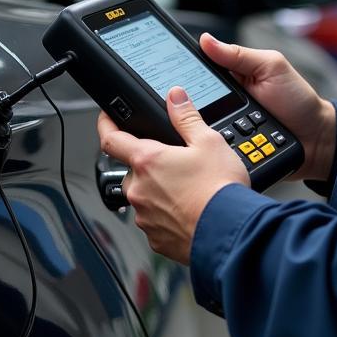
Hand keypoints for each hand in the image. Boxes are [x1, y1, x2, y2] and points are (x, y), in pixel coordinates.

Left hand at [98, 87, 248, 263]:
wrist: (230, 233)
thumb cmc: (219, 188)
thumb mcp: (209, 141)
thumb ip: (187, 117)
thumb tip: (175, 97)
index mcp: (148, 161)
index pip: (112, 139)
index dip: (106, 124)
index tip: (106, 119)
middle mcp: (139, 190)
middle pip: (133, 170)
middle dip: (149, 165)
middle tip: (176, 163)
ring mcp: (146, 217)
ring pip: (144, 197)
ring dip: (159, 191)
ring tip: (189, 189)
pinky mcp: (156, 239)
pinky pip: (156, 221)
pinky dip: (168, 215)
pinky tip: (190, 210)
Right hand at [199, 32, 336, 182]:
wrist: (316, 138)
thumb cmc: (298, 100)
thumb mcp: (271, 68)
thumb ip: (240, 55)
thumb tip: (206, 40)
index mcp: (231, 77)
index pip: (200, 72)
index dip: (184, 72)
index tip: (171, 75)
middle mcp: (224, 101)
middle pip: (193, 102)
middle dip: (192, 105)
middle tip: (196, 106)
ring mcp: (226, 126)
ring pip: (200, 127)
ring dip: (201, 127)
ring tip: (209, 126)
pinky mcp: (231, 148)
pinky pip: (213, 146)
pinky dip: (213, 146)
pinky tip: (213, 146)